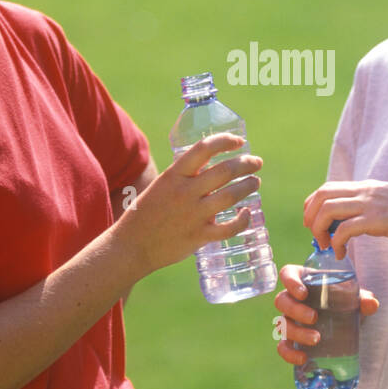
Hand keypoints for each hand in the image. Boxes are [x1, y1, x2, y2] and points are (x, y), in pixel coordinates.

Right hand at [111, 133, 261, 274]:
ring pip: (231, 196)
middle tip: (257, 162)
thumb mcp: (161, 186)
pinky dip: (243, 220)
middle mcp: (185, 192)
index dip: (225, 141)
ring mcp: (193, 215)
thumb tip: (211, 168)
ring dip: (248, 186)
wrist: (130, 247)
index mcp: (174, 175)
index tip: (239, 141)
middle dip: (246, 163)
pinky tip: (247, 213)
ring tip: (254, 182)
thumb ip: (184, 178)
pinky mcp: (198, 236)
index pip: (204, 148)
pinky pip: (229, 227)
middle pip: (225, 170)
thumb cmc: (145, 215)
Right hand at [274, 263, 377, 366]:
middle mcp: (293, 300)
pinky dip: (289, 354)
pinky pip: (283, 347)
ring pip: (282, 324)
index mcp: (304, 281)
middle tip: (315, 318)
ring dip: (296, 332)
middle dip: (296, 310)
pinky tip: (303, 358)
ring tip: (317, 339)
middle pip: (282, 301)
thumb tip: (372, 303)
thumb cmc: (346, 303)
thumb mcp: (355, 299)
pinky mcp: (292, 340)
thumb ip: (363, 299)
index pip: (288, 274)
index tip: (303, 293)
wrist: (348, 324)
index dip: (290, 281)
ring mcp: (290, 320)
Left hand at [303, 180, 387, 259]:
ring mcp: (370, 204)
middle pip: (321, 197)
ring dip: (320, 230)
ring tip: (326, 246)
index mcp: (365, 186)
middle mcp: (364, 191)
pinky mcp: (378, 220)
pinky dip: (337, 243)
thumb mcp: (387, 202)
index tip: (315, 224)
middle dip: (311, 218)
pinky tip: (342, 254)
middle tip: (316, 237)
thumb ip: (370, 206)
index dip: (313, 206)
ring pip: (328, 210)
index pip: (326, 188)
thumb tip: (354, 220)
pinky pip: (345, 229)